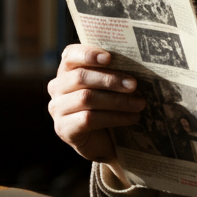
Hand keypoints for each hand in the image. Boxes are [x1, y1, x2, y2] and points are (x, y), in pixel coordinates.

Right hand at [47, 45, 144, 182]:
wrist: (105, 141)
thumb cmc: (109, 106)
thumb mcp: (110, 85)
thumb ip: (114, 70)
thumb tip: (136, 60)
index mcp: (67, 69)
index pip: (71, 54)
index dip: (88, 54)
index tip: (109, 57)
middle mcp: (57, 87)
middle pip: (81, 77)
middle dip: (110, 80)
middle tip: (134, 84)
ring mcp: (57, 109)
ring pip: (86, 98)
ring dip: (117, 101)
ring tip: (139, 104)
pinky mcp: (63, 129)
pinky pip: (88, 119)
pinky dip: (114, 118)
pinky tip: (131, 119)